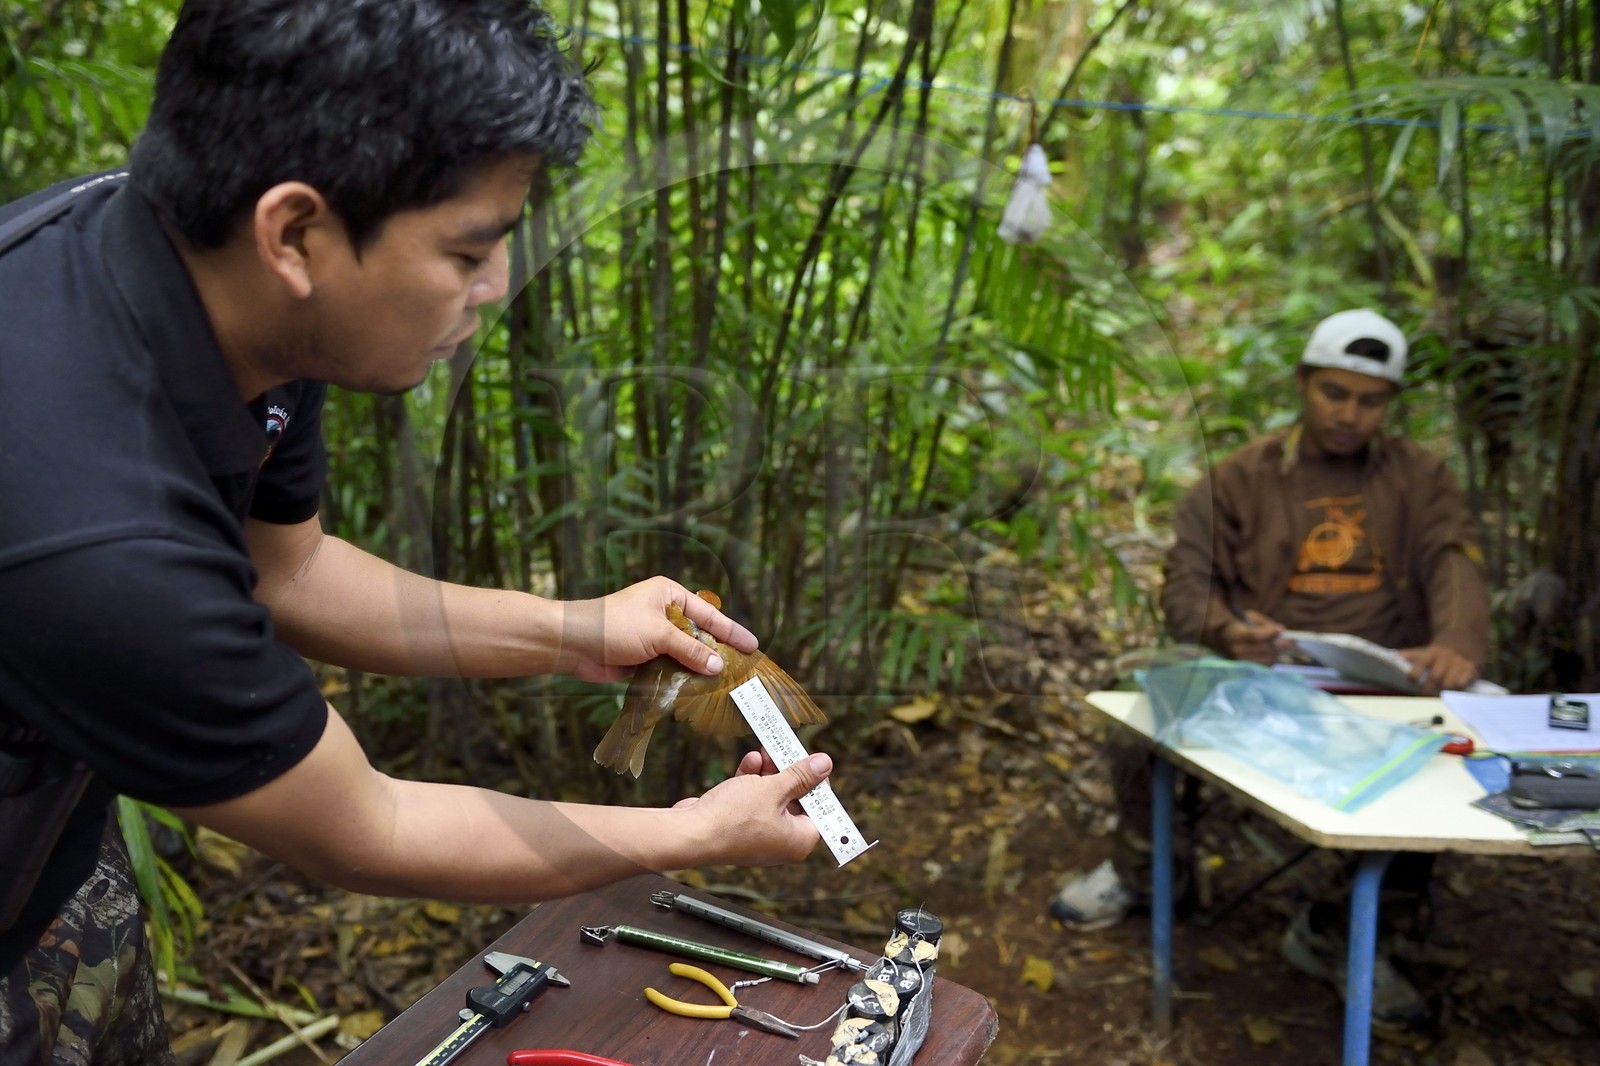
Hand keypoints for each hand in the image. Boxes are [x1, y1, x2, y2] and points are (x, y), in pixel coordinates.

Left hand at [555, 577, 757, 683]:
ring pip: (686, 655)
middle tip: (743, 668)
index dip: (731, 631)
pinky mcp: (645, 659)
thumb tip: (718, 666)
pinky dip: (683, 679)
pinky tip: (700, 691)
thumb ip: (690, 650)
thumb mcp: (659, 634)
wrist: (575, 644)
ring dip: (700, 669)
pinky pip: (671, 669)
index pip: (708, 614)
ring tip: (727, 684)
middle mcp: (664, 614)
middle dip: (717, 652)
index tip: (752, 645)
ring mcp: (654, 638)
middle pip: (699, 635)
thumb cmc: (615, 626)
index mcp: (669, 596)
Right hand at [671, 751, 832, 865]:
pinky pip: (752, 801)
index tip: (814, 762)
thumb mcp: (773, 789)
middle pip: (795, 801)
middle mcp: (780, 842)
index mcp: (798, 841)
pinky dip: (751, 781)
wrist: (690, 833)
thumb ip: (800, 776)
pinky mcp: (738, 826)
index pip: (820, 810)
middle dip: (788, 773)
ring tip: (765, 751)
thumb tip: (823, 765)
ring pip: (771, 797)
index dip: (818, 784)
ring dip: (768, 772)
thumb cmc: (732, 820)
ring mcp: (758, 834)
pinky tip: (749, 761)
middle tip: (786, 750)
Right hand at [1220, 609, 1283, 664]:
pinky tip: (1275, 653)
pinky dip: (1273, 659)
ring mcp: (1240, 660)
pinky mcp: (1245, 667)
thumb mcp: (1249, 617)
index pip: (1255, 636)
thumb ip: (1264, 622)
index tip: (1282, 629)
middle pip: (1264, 649)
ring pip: (1266, 659)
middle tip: (1293, 641)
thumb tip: (1280, 630)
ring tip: (1286, 646)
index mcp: (1234, 633)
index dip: (1270, 633)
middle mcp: (1236, 649)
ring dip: (1278, 652)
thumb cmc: (1238, 623)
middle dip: (1281, 644)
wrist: (1221, 638)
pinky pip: (1264, 666)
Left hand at [1398, 644, 1477, 694]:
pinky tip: (1454, 691)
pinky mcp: (1471, 668)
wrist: (1465, 639)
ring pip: (1450, 683)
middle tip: (1424, 695)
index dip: (1414, 674)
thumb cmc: (1441, 651)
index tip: (1411, 682)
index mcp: (1432, 652)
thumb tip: (1393, 656)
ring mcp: (1459, 663)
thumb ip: (1411, 655)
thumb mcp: (1426, 650)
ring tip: (1438, 696)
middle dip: (1428, 689)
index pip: (1420, 663)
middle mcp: (1445, 658)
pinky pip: (1464, 682)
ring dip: (1443, 691)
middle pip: (1435, 677)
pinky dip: (1458, 688)